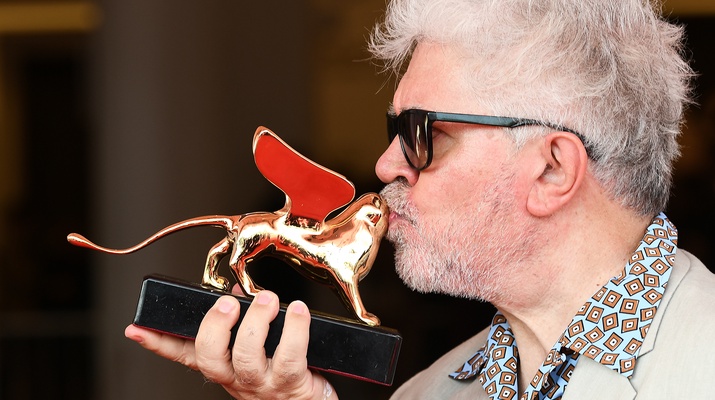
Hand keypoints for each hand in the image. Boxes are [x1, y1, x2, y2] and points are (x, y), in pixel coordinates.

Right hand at [124, 288, 336, 399]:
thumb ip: (244, 320)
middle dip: (215, 325)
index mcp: (224, 365)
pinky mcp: (290, 383)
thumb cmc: (286, 373)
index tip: (136, 328)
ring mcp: (261, 383)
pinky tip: (298, 311)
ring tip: (268, 299)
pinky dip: (295, 330)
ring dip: (256, 321)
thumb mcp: (258, 348)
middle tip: (228, 303)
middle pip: (210, 356)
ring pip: (247, 355)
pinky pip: (290, 356)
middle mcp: (236, 377)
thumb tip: (237, 292)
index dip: (158, 342)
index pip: (183, 353)